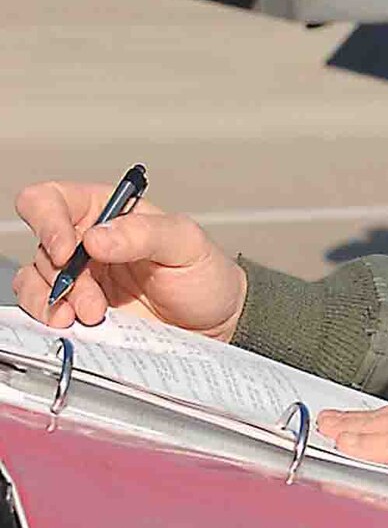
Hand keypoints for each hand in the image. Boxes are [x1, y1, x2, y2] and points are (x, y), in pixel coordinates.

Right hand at [12, 180, 246, 339]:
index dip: (48, 221)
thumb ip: (145, 233)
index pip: (51, 200)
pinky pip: (40, 310)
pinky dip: (50, 319)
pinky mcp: (75, 311)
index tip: (67, 251)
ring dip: (54, 302)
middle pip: (40, 247)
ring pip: (32, 281)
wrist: (214, 325)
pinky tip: (75, 327)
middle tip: (93, 303)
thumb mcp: (187, 244)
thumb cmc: (204, 276)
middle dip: (62, 277)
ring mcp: (77, 279)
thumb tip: (96, 236)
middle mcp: (83, 242)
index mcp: (106, 213)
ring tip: (91, 317)